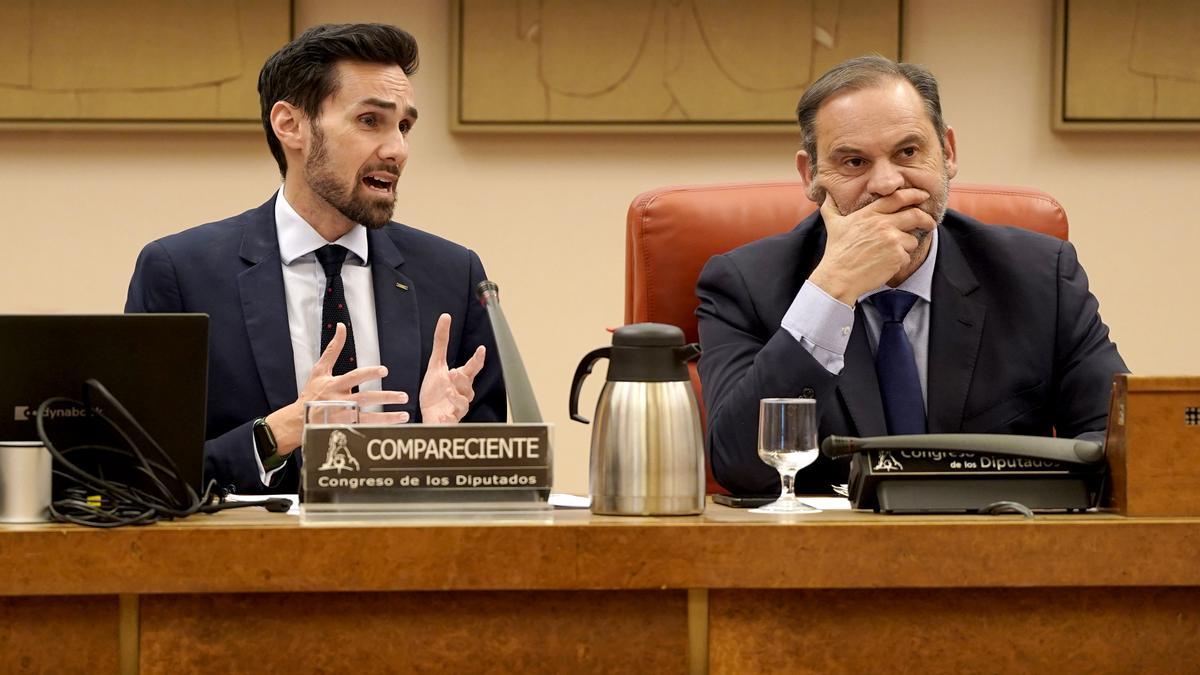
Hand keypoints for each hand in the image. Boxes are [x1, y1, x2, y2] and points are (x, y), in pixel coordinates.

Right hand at [265, 323, 409, 452]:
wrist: (299, 420)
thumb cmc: (311, 393)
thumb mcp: (319, 370)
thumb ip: (333, 349)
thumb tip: (341, 327)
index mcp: (335, 385)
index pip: (354, 377)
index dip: (369, 373)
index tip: (384, 371)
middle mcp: (339, 401)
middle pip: (365, 399)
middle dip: (385, 397)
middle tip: (403, 396)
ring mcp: (342, 417)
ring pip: (368, 418)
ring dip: (387, 418)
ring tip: (404, 415)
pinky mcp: (344, 429)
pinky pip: (363, 430)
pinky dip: (378, 429)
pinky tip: (393, 428)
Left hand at [420, 313, 486, 423]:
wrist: (428, 414)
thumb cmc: (435, 391)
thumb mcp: (435, 364)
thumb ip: (441, 342)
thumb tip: (445, 317)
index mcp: (460, 380)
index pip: (472, 368)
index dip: (477, 359)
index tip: (481, 349)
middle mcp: (462, 394)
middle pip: (469, 386)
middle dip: (463, 379)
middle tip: (453, 373)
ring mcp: (457, 408)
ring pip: (464, 404)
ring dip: (456, 397)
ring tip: (446, 391)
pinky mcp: (449, 421)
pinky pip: (451, 421)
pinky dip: (447, 419)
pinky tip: (442, 417)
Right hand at [808, 188, 935, 304]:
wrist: (839, 276)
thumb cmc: (836, 251)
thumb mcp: (833, 224)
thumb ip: (831, 207)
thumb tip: (825, 195)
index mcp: (869, 213)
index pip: (898, 198)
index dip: (914, 194)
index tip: (923, 195)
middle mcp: (882, 224)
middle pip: (915, 215)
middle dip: (926, 219)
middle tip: (930, 222)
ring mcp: (891, 240)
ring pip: (912, 239)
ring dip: (906, 246)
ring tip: (889, 254)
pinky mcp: (897, 256)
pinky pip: (907, 256)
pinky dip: (899, 262)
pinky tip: (885, 264)